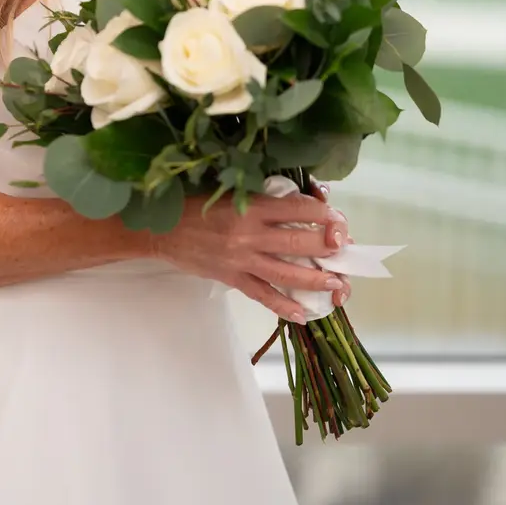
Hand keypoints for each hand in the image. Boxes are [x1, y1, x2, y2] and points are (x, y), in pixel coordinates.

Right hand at [152, 192, 350, 321]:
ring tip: (338, 285)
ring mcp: (242, 259)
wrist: (160, 228)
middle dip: (329, 247)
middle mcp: (250, 233)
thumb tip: (298, 199)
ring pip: (288, 273)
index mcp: (251, 206)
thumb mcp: (229, 189)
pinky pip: (263, 295)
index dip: (324, 213)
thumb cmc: (195, 203)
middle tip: (345, 249)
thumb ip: (261, 195)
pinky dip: (284, 306)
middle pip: (301, 243)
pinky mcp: (232, 278)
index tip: (336, 217)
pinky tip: (302, 315)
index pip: (298, 209)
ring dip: (317, 280)